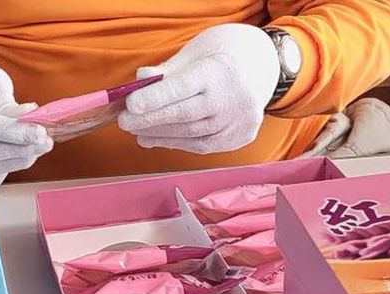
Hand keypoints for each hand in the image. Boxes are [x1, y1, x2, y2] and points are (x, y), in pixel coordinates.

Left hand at [118, 24, 279, 153]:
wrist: (266, 67)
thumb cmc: (223, 56)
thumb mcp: (196, 52)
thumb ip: (168, 71)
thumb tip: (139, 80)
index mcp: (219, 71)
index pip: (182, 88)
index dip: (154, 98)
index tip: (130, 105)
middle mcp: (230, 99)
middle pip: (182, 115)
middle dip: (149, 120)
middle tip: (123, 122)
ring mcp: (236, 122)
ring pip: (189, 134)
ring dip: (158, 135)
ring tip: (137, 131)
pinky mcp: (238, 138)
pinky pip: (200, 145)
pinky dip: (175, 143)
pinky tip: (155, 138)